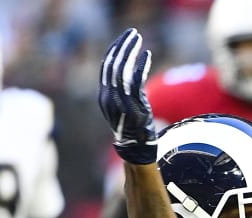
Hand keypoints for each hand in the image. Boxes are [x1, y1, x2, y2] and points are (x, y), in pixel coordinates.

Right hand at [99, 28, 156, 164]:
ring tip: (139, 39)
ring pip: (122, 70)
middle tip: (133, 33)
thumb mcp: (122, 108)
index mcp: (104, 97)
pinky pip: (136, 82)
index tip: (124, 39)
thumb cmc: (132, 129)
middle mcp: (109, 98)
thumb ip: (121, 92)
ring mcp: (121, 102)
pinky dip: (140, 66)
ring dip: (131, 52)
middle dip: (122, 46)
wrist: (136, 150)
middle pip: (112, 64)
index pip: (106, 67)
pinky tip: (147, 55)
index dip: (114, 51)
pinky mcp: (134, 107)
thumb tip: (128, 72)